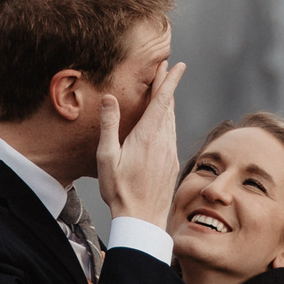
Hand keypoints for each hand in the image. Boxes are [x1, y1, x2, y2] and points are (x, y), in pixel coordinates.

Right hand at [95, 61, 185, 227]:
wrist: (142, 219)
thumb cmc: (120, 190)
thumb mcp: (107, 157)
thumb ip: (109, 125)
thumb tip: (109, 98)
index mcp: (147, 136)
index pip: (162, 100)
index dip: (169, 80)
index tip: (176, 64)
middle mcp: (163, 141)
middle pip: (168, 107)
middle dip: (167, 86)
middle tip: (166, 68)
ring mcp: (170, 153)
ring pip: (171, 121)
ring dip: (168, 104)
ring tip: (164, 91)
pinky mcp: (172, 163)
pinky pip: (172, 135)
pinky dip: (168, 121)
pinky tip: (164, 123)